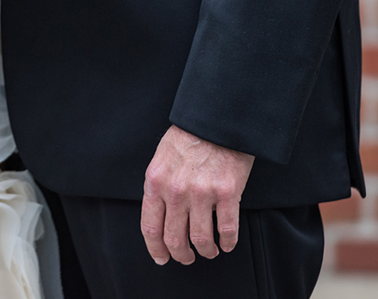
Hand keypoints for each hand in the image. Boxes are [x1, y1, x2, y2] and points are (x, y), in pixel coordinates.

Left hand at [141, 125, 254, 264]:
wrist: (217, 118)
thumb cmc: (190, 136)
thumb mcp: (162, 158)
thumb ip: (159, 185)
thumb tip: (160, 213)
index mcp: (156, 181)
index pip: (150, 226)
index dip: (155, 248)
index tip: (161, 257)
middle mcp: (175, 190)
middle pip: (174, 238)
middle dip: (181, 254)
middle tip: (187, 258)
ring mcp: (201, 193)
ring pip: (200, 239)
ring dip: (205, 251)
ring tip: (209, 251)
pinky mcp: (227, 192)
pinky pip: (227, 230)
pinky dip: (227, 242)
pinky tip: (227, 244)